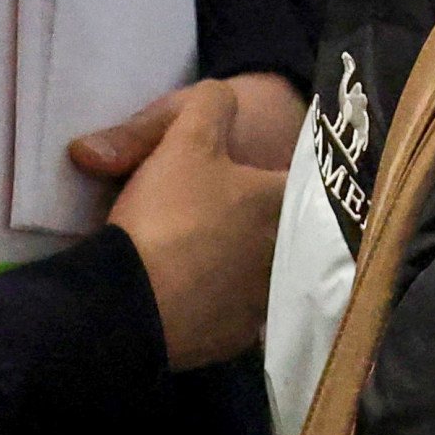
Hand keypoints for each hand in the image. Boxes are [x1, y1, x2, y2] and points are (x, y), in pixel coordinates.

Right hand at [83, 79, 282, 367]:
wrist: (123, 306)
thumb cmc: (168, 218)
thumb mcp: (183, 143)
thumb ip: (207, 105)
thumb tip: (220, 92)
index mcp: (285, 205)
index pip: (311, 181)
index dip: (294, 172)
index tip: (273, 175)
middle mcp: (289, 256)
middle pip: (288, 231)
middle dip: (268, 224)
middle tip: (234, 218)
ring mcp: (264, 304)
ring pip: (265, 276)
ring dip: (247, 267)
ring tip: (215, 259)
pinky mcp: (233, 341)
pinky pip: (235, 317)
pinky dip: (220, 306)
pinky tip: (197, 297)